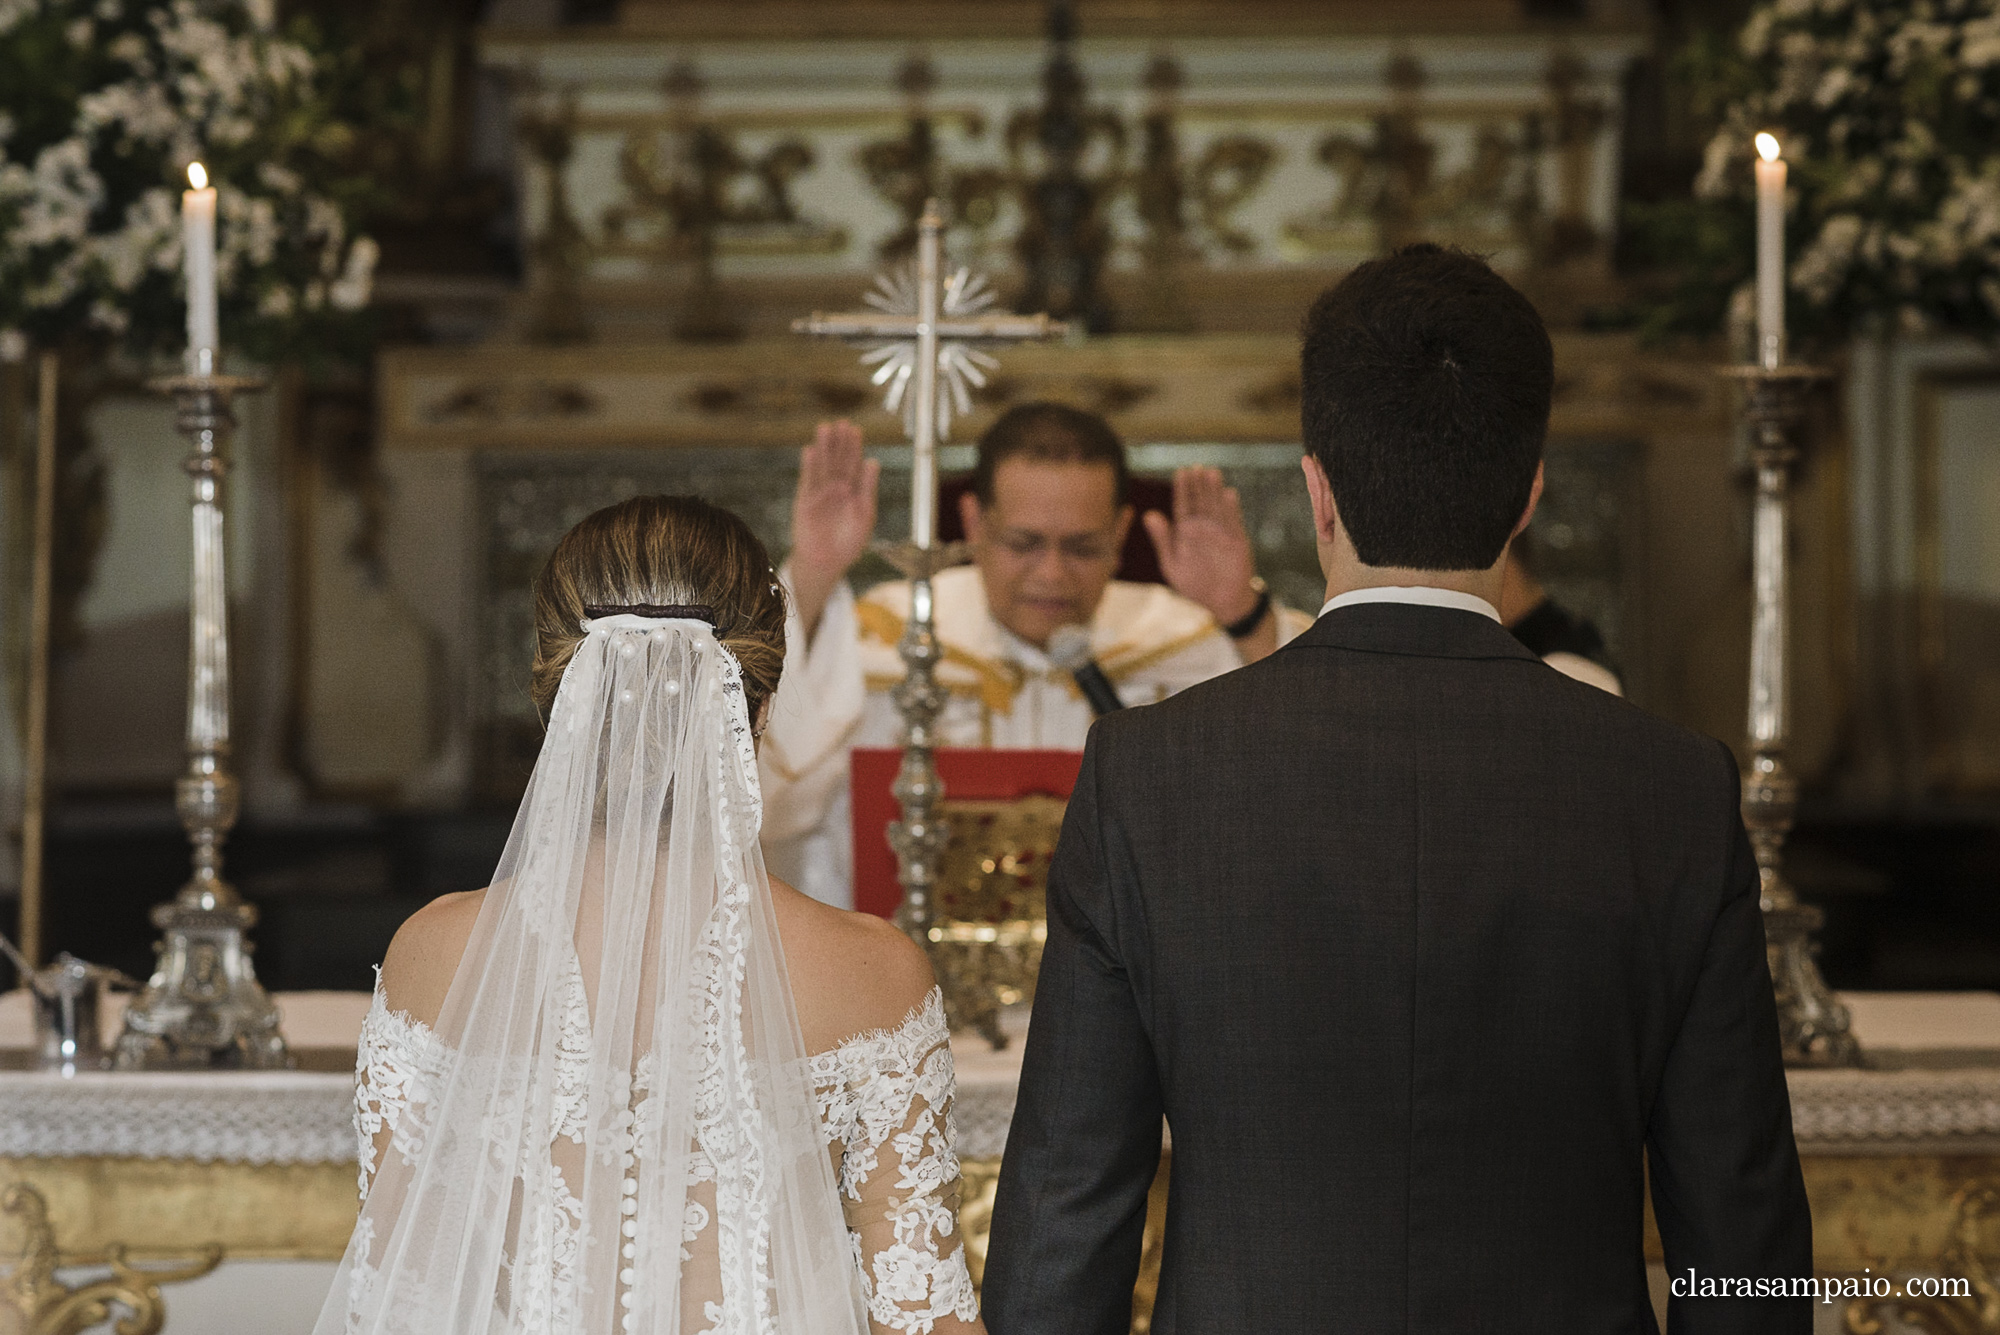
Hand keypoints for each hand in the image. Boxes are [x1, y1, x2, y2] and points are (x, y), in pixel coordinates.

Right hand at [789, 420, 878, 642]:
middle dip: (839, 442)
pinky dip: (809, 466)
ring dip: (823, 448)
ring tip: (824, 428)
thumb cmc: (849, 542)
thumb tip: (873, 461)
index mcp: (852, 490)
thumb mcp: (865, 513)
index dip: (854, 446)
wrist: (827, 562)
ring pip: (822, 465)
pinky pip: (807, 480)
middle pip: (837, 460)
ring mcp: (820, 493)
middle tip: (841, 422)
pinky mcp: (805, 501)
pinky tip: (810, 451)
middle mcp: (835, 488)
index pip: (853, 463)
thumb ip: (867, 487)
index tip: (855, 429)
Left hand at [1142, 466, 1261, 626]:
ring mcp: (1221, 532)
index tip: (1181, 472)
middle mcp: (1204, 527)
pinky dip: (1231, 509)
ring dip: (1214, 490)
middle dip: (1198, 484)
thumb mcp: (1172, 564)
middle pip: (1200, 501)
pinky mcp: (1237, 541)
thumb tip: (1148, 515)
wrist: (1221, 602)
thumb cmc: (1194, 584)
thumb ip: (1161, 540)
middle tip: (1196, 467)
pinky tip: (1229, 494)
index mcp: (1186, 531)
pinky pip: (1233, 522)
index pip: (1183, 505)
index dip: (1182, 489)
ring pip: (1217, 507)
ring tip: (1211, 473)